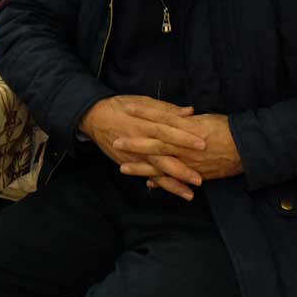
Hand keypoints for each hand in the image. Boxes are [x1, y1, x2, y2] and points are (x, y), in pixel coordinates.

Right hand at [80, 95, 204, 199]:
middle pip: (162, 157)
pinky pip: (145, 175)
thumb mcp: (142, 101)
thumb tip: (191, 112)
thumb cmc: (120, 106)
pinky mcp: (127, 162)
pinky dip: (158, 184)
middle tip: (199, 179)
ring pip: (155, 172)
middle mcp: (139, 142)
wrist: (93, 116)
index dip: (183, 138)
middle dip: (180, 170)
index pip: (166, 131)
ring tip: (190, 194)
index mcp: (144, 123)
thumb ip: (167, 109)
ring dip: (172, 184)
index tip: (202, 144)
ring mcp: (133, 155)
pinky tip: (172, 192)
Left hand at [118, 113, 244, 190]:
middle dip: (134, 143)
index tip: (127, 108)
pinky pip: (176, 179)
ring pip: (161, 164)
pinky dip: (161, 182)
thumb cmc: (228, 129)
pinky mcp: (197, 173)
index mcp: (188, 126)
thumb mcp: (206, 119)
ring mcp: (190, 161)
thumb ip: (186, 119)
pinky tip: (148, 184)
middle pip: (155, 142)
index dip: (144, 112)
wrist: (249, 148)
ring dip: (141, 167)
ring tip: (122, 168)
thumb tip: (174, 115)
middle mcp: (186, 144)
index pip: (161, 116)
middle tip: (115, 142)